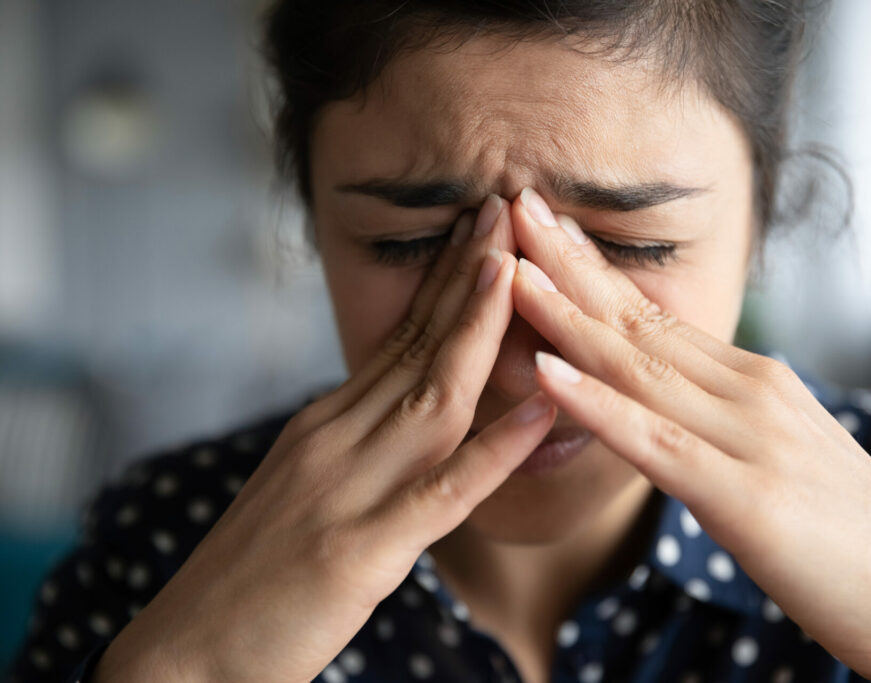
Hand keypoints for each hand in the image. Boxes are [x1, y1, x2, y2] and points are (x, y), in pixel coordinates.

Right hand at [93, 197, 556, 682]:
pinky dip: (495, 449)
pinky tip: (540, 410)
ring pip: (431, 396)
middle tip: (506, 207)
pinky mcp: (360, 549)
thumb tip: (404, 402)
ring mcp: (348, 489)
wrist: (186, 652)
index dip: (447, 280)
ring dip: (478, 328)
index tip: (483, 228)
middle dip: (469, 275)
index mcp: (326, 424)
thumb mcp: (303, 484)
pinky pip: (442, 491)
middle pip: (417, 345)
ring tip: (518, 267)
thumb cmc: (252, 574)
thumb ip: (355, 441)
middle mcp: (335, 439)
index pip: (400, 336)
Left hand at [507, 189, 870, 681]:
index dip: (592, 272)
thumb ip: (720, 423)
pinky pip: (655, 442)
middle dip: (567, 263)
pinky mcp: (747, 498)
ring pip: (637, 367)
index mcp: (753, 383)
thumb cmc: (851, 538)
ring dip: (564, 315)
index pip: (654, 317)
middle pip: (638, 321)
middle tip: (512, 205)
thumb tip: (664, 404)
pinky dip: (596, 404)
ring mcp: (749, 439)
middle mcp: (750, 393)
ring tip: (509, 269)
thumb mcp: (777, 457)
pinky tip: (545, 371)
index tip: (544, 230)